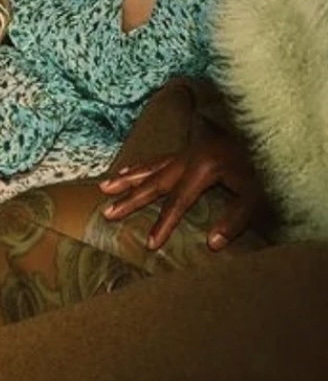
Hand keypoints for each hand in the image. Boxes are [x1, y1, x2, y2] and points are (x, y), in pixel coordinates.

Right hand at [98, 124, 268, 250]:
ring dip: (128, 178)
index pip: (178, 202)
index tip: (148, 243)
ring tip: (105, 186)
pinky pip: (159, 158)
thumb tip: (212, 244)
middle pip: (155, 182)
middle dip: (130, 199)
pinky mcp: (191, 148)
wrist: (275, 136)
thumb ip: (236, 220)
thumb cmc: (269, 169)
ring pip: (151, 166)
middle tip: (108, 211)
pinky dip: (141, 165)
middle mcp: (190, 157)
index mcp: (205, 168)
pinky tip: (129, 170)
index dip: (162, 224)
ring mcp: (189, 150)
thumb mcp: (259, 197)